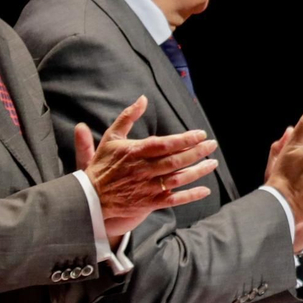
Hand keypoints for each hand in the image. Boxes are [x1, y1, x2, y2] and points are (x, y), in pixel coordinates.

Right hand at [78, 96, 220, 238]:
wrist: (90, 197)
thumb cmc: (102, 165)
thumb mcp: (111, 137)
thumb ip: (127, 117)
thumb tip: (142, 99)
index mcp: (135, 152)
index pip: (164, 144)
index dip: (184, 139)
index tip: (200, 134)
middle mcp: (143, 170)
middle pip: (175, 160)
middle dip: (197, 152)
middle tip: (212, 145)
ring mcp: (147, 188)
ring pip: (178, 179)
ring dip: (198, 171)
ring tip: (213, 163)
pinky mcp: (148, 203)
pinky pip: (173, 200)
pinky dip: (190, 195)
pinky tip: (205, 190)